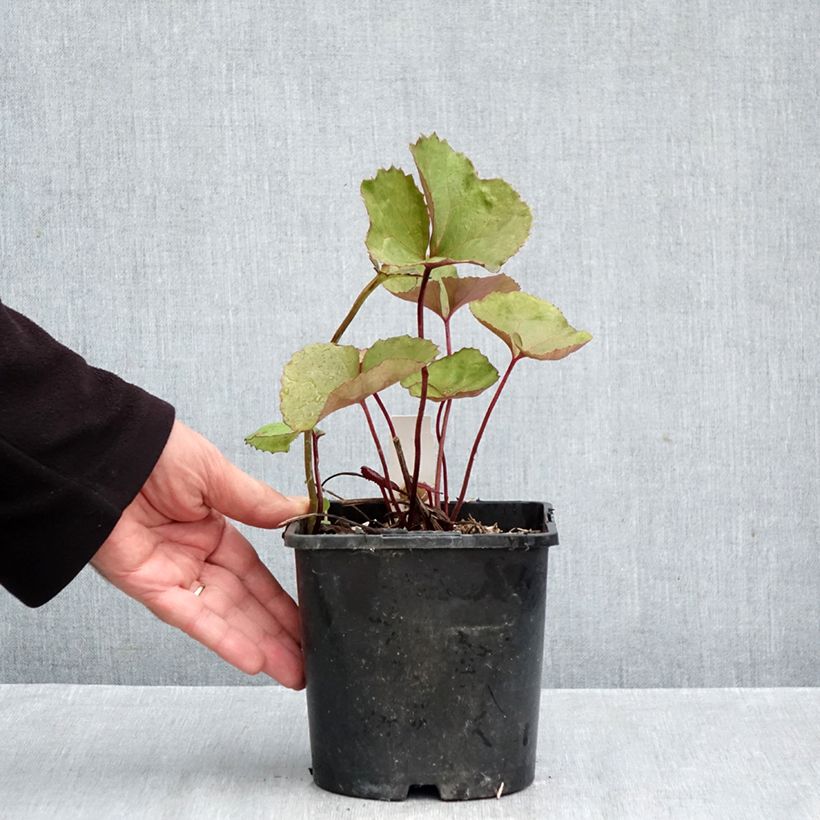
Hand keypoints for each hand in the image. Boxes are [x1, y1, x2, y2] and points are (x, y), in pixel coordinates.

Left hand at [91, 420, 307, 687]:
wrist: (104, 454)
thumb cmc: (157, 452)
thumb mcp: (216, 475)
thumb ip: (257, 502)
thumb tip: (302, 511)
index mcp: (213, 529)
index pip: (256, 574)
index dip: (282, 599)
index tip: (311, 617)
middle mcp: (195, 557)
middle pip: (245, 603)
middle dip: (278, 634)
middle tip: (309, 661)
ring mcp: (173, 575)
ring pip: (224, 617)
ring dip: (258, 645)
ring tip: (293, 672)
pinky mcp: (148, 586)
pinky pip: (190, 617)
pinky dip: (221, 638)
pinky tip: (252, 659)